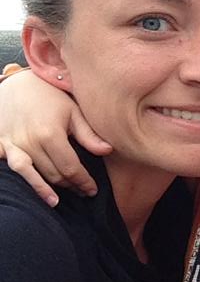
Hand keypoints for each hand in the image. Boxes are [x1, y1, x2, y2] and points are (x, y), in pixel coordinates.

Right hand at [0, 70, 111, 204]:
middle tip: (84, 191)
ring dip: (51, 188)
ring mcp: (13, 145)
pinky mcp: (2, 145)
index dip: (84, 182)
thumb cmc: (49, 96)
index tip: (93, 190)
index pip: (71, 168)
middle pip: (54, 175)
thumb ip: (89, 134)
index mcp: (50, 134)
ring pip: (36, 175)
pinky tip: (38, 194)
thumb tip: (108, 151)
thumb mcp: (73, 111)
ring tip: (64, 197)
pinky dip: (29, 182)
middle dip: (72, 186)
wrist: (17, 84)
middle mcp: (30, 142)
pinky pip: (15, 169)